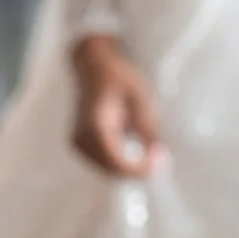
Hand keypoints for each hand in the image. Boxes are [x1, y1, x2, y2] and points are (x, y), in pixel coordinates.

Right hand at [70, 34, 164, 179]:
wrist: (94, 67)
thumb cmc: (118, 78)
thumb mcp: (139, 99)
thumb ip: (148, 128)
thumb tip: (158, 155)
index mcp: (95, 126)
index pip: (116, 161)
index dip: (139, 169)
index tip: (160, 164)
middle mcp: (82, 137)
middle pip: (111, 169)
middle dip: (136, 170)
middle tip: (160, 160)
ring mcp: (77, 141)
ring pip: (106, 169)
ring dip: (128, 168)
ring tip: (151, 157)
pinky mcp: (79, 143)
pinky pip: (100, 162)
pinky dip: (118, 163)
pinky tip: (135, 154)